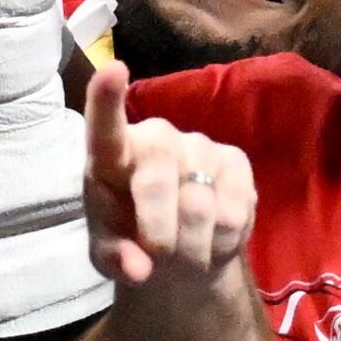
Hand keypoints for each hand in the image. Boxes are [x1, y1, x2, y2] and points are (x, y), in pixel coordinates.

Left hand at [80, 62, 256, 292]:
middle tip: (160, 258)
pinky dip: (222, 242)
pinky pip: (233, 211)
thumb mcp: (111, 258)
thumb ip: (115, 259)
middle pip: (156, 183)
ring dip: (192, 248)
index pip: (106, 126)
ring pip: (199, 206)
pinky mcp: (234, 161)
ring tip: (185, 253)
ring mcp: (198, 145)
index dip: (107, 99)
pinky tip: (212, 240)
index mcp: (111, 156)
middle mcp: (155, 138)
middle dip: (158, 234)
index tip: (113, 71)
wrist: (178, 254)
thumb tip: (137, 270)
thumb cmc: (131, 243)